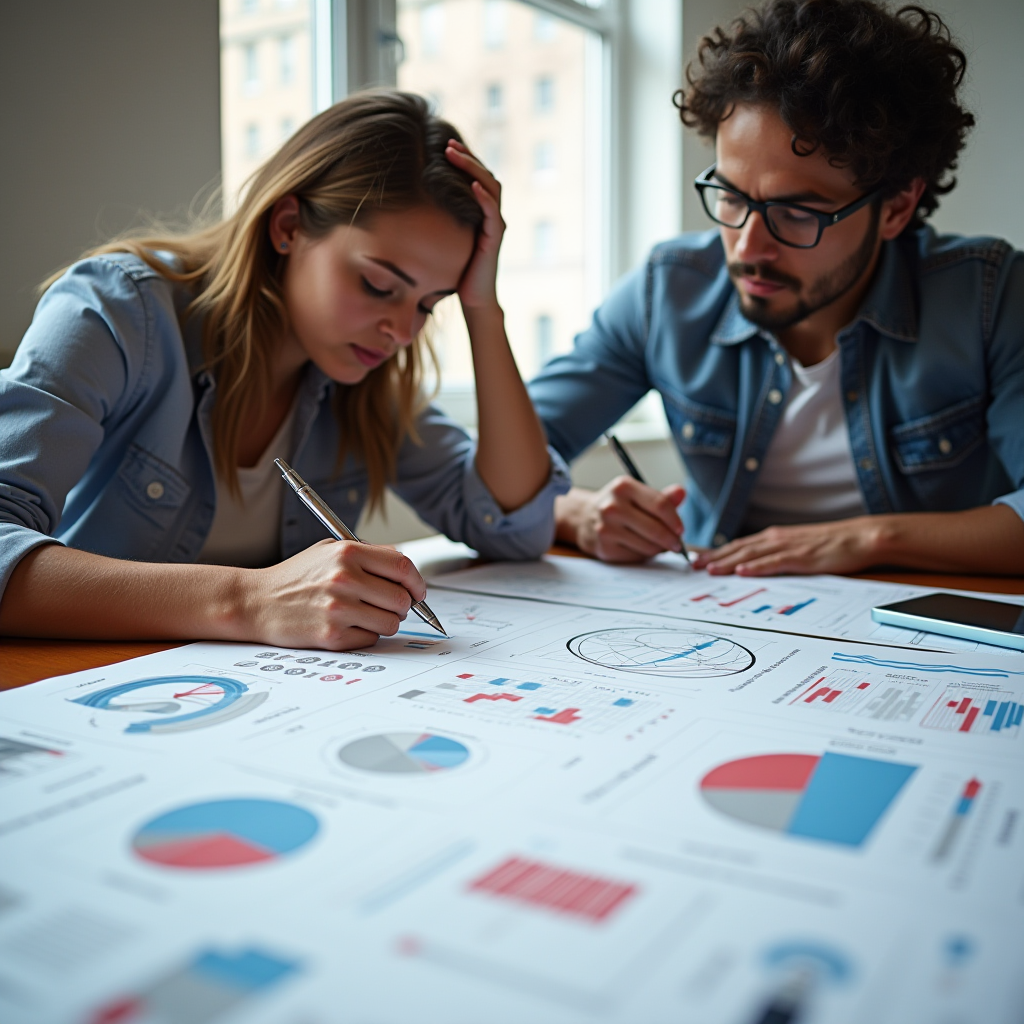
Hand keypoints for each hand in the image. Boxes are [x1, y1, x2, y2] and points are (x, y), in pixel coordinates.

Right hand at [244, 540, 426, 649]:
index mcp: (348, 553)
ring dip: (385, 622)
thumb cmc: (296, 577)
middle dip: (403, 605)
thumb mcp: (330, 550)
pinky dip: (365, 635)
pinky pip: (371, 639)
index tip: (417, 591)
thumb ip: (369, 555)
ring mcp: (338, 609)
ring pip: (391, 622)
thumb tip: (407, 573)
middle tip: (390, 606)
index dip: (417, 582)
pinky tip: (347, 626)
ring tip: (365, 615)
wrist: (257, 602)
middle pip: (402, 598)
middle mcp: (344, 579)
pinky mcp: (332, 635)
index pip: (403, 567)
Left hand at [444, 139, 503, 310]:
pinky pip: (493, 212)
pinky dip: (484, 197)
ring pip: (491, 186)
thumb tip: (408, 203)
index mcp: (480, 211)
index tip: (443, 145)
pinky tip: (472, 185)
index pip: (476, 176)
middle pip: (485, 174)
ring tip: (455, 155)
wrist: (473, 298)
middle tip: (447, 143)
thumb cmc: (456, 270)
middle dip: (467, 157)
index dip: (463, 159)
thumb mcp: (443, 238)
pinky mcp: (495, 238)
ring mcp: (495, 224)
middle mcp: (491, 214)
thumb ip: (437, 219)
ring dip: (473, 168)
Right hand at [559, 480, 686, 562]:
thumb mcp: (638, 495)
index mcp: (624, 487)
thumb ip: (662, 497)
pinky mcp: (604, 547)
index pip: (660, 505)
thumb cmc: (619, 505)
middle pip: (655, 528)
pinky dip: (644, 555)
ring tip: (657, 544)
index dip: (675, 520)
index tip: (680, 530)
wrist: (584, 517)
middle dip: (671, 539)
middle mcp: (612, 506)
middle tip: (677, 544)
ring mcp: (606, 528)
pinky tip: (640, 547)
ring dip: (658, 549)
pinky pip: (636, 556)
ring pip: (647, 546)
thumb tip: (682, 492)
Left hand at [692, 518, 882, 575]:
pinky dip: (758, 566)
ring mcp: (789, 547)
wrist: (859, 537)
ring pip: (752, 555)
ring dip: (728, 562)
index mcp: (774, 537)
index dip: (716, 552)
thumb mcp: (797, 548)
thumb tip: (754, 565)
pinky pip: (775, 563)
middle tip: (692, 566)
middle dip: (714, 557)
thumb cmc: (830, 545)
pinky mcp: (802, 557)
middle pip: (739, 549)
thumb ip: (776, 555)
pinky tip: (743, 571)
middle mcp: (776, 539)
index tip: (697, 559)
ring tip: (709, 569)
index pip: (739, 545)